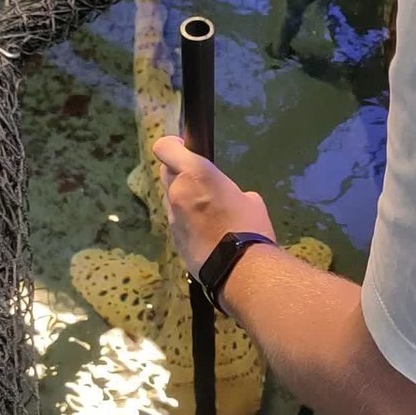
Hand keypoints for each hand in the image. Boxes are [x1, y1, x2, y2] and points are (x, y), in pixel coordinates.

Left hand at [152, 135, 275, 275]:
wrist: (239, 268)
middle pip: (166, 172)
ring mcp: (173, 217)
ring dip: (183, 198)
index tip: (184, 148)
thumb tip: (226, 198)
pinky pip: (176, 220)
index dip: (173, 146)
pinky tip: (205, 232)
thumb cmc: (250, 227)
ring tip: (206, 211)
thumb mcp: (250, 199)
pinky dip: (186, 220)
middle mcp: (178, 192)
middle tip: (199, 181)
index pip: (165, 148)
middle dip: (179, 172)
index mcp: (196, 174)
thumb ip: (228, 190)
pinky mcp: (174, 238)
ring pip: (171, 198)